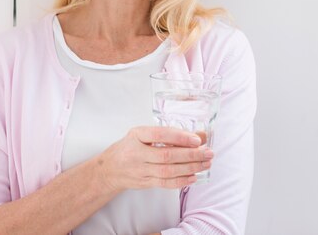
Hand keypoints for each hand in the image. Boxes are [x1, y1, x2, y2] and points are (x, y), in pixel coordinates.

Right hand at [95, 126, 213, 192]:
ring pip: (167, 171)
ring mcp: (140, 170)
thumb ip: (170, 134)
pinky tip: (194, 177)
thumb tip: (200, 135)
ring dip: (190, 168)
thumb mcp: (144, 134)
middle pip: (166, 155)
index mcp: (137, 135)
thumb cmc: (130, 147)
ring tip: (205, 164)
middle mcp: (137, 153)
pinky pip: (165, 183)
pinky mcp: (144, 183)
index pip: (159, 135)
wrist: (110, 169)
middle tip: (208, 152)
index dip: (179, 138)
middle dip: (190, 155)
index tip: (197, 140)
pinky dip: (181, 181)